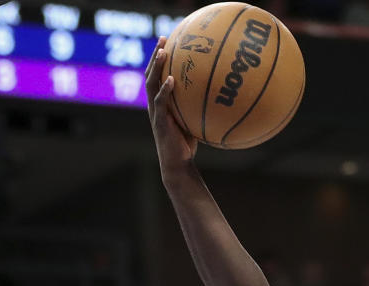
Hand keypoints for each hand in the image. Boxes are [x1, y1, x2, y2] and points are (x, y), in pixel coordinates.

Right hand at [146, 37, 197, 184]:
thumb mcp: (193, 120)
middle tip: (163, 38)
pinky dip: (164, 90)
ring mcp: (155, 112)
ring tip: (162, 52)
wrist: (178, 164)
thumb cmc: (187, 145)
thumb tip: (218, 93)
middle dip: (155, 55)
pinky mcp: (159, 122)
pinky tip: (170, 80)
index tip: (168, 40)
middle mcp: (154, 105)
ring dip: (156, 67)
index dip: (160, 58)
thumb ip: (197, 106)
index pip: (157, 75)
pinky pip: (160, 102)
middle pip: (150, 74)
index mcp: (160, 103)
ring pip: (151, 84)